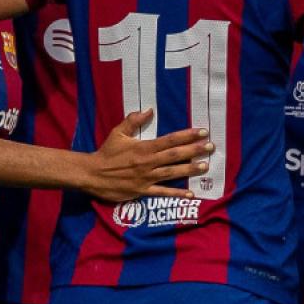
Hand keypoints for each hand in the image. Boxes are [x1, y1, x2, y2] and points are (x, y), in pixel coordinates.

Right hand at [83, 109, 213, 202]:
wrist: (92, 174)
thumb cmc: (106, 153)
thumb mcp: (118, 133)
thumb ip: (133, 120)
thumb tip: (149, 110)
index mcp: (144, 147)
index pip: (170, 140)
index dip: (187, 135)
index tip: (202, 132)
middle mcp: (148, 162)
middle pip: (175, 155)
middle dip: (194, 151)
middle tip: (211, 147)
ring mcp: (146, 178)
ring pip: (172, 173)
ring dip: (189, 170)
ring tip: (205, 166)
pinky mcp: (142, 191)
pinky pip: (162, 193)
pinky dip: (176, 194)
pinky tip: (191, 194)